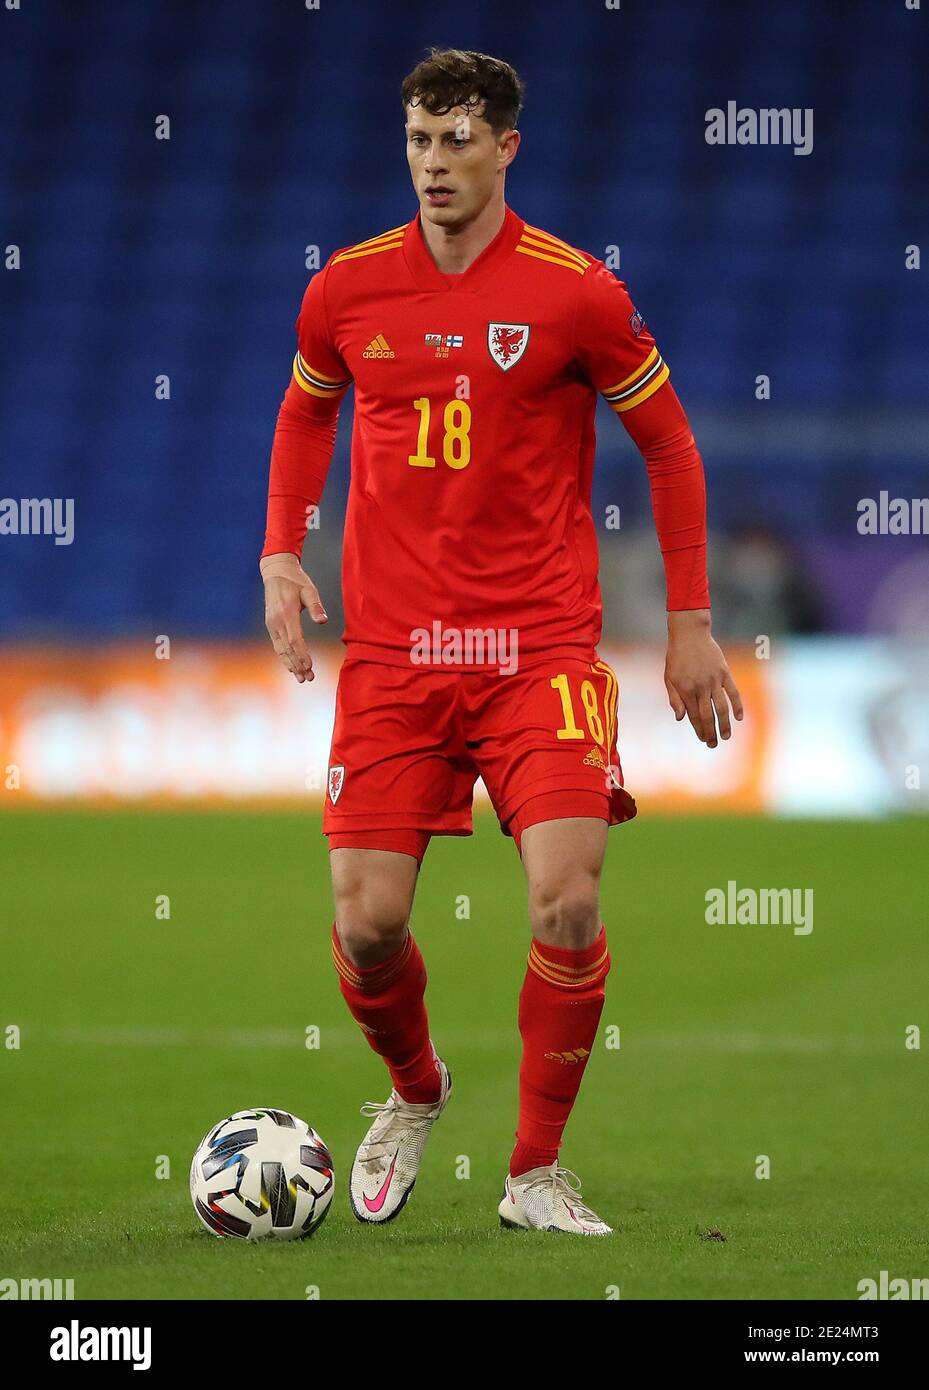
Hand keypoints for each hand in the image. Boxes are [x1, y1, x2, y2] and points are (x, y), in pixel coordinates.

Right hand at [260, 553, 327, 682]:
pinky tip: (292, 667)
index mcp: (286, 613)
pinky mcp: (271, 625)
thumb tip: (323, 620)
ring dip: (291, 665)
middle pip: (287, 649)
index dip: (302, 654)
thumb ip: (316, 606)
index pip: (295, 639)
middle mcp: (276, 621)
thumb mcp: (309, 590)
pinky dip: (285, 657)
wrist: (276, 573)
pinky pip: (277, 645)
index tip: (310, 666)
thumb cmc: (296, 581)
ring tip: (302, 678)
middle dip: (298, 665)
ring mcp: (272, 624)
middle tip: (309, 678)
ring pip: (281, 650)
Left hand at [664, 609, 742, 747]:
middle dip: (710, 732)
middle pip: (707, 715)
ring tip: (726, 736)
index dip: (699, 729)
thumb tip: (680, 719)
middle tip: (713, 744)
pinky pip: (733, 692)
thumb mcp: (668, 678)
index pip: (693, 716)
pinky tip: (739, 717)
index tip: (703, 739)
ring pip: (721, 707)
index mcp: (686, 690)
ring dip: (724, 724)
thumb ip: (674, 699)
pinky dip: (737, 705)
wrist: (690, 634)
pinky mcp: (724, 673)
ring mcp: (714, 680)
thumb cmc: (676, 657)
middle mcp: (701, 688)